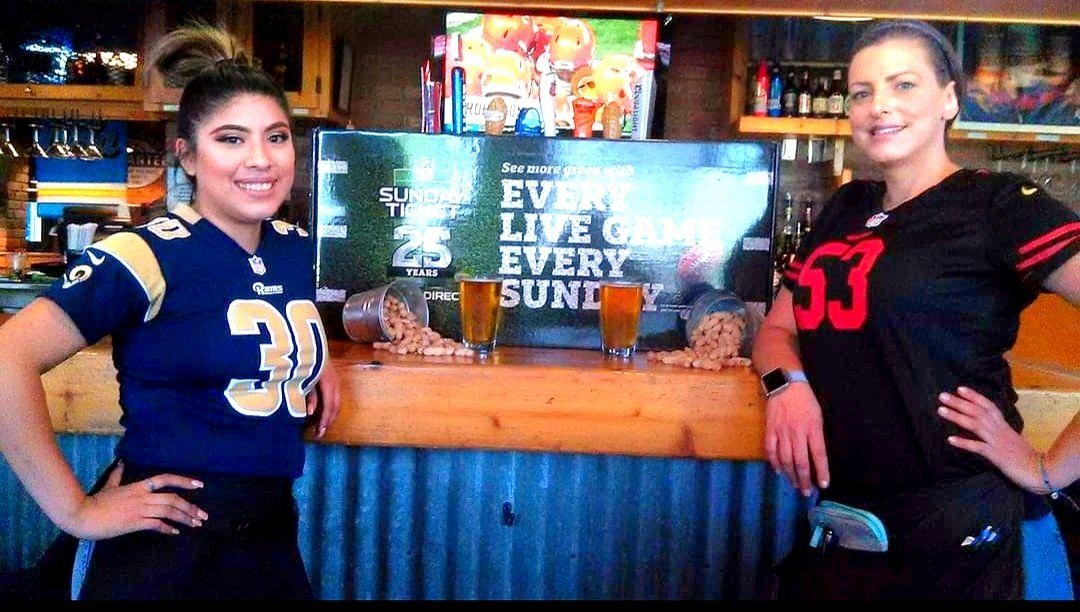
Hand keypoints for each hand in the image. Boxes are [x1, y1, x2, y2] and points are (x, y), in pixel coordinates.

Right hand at [64, 462, 208, 540]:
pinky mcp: (135, 522)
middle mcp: (142, 496)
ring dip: (184, 517)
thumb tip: (122, 463)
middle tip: (203, 515)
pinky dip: (168, 528)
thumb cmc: (95, 501)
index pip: (165, 479)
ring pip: (168, 511)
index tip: (200, 485)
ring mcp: (139, 509)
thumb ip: (118, 475)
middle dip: (190, 507)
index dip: (184, 481)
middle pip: (173, 499)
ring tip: (196, 524)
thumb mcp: (109, 485)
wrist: (82, 515)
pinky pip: (157, 524)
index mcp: (138, 486)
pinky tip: (175, 532)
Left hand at [307, 361, 341, 438]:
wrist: (308, 339)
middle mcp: (334, 380)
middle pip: (336, 405)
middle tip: (321, 433)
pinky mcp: (331, 377)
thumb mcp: (303, 378)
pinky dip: (328, 405)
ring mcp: (334, 378)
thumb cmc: (304, 358)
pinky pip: (333, 395)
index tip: (319, 433)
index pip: (330, 405)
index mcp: (328, 381)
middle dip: (329, 420)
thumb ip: (308, 395)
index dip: (325, 421)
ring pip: (336, 400)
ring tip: (322, 425)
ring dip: (329, 414)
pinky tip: (321, 411)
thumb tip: (310, 413)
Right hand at [764, 382, 829, 496]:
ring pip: (785, 459)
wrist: (785, 385)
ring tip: (795, 484)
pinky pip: (771, 450)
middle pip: (801, 462)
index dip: (821, 471)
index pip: (819, 455)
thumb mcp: (818, 416)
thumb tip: (816, 456)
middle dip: (804, 480)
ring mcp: (782, 432)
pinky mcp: (770, 430)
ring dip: (790, 475)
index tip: (823, 484)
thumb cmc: (805, 401)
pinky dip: (774, 463)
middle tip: (806, 491)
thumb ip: (817, 436)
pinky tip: (779, 471)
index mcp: (813, 428)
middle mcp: (797, 433)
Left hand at [938, 386, 1042, 493]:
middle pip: (978, 412)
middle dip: (959, 403)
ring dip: (957, 416)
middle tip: (942, 395)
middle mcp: (1000, 430)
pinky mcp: (996, 456)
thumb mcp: (1012, 439)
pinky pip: (978, 447)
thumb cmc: (1026, 457)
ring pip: (975, 425)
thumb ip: (1000, 432)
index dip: (974, 396)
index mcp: (1004, 426)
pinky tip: (950, 440)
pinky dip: (964, 442)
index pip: (988, 406)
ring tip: (941, 410)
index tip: (960, 389)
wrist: (1042, 471)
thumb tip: (986, 426)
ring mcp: (997, 442)